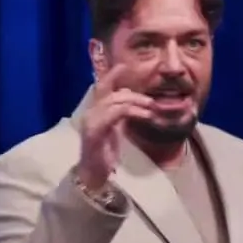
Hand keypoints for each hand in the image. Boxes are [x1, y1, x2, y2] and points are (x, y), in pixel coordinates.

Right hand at [77, 63, 156, 189]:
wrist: (92, 177)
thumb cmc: (103, 156)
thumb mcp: (114, 131)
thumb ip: (120, 116)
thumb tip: (136, 104)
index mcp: (95, 112)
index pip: (102, 88)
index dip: (112, 75)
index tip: (124, 65)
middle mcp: (90, 113)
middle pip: (112, 93)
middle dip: (134, 94)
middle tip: (152, 100)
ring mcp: (91, 121)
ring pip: (115, 101)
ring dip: (136, 102)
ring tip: (151, 107)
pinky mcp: (95, 131)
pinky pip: (116, 113)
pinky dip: (132, 111)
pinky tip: (145, 115)